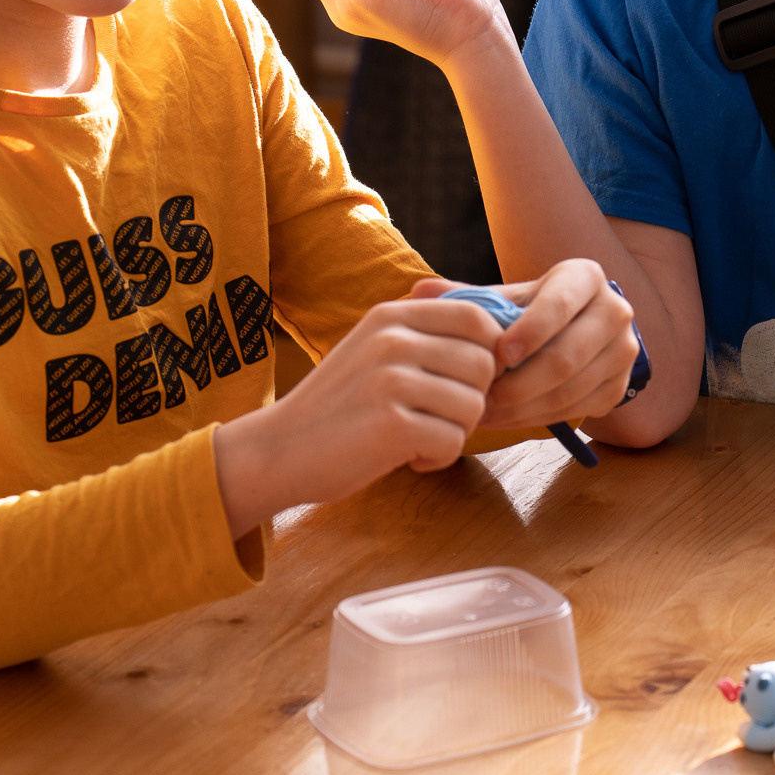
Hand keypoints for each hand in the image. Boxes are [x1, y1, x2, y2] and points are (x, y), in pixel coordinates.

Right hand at [213, 294, 503, 534]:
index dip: (489, 352)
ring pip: (474, 405)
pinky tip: (407, 457)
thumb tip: (496, 327)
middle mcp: (392, 341)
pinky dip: (437, 458)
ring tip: (418, 437)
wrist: (278, 450)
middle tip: (436, 418)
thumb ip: (423, 334)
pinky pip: (453, 441)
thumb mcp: (373, 349)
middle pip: (483, 364)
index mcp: (390, 316)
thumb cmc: (338, 406)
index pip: (477, 317)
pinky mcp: (391, 425)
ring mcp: (390, 381)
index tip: (465, 382)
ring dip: (455, 432)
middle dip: (472, 399)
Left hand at [411, 259, 640, 428]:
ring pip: (570, 390)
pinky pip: (576, 410)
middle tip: (479, 397)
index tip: (498, 356)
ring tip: (484, 412)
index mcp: (585, 277)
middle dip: (517, 385)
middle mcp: (615, 311)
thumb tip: (419, 290)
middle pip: (566, 358)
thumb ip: (465, 297)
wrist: (573, 332)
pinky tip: (507, 418)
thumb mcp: (504, 299)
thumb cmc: (528, 312)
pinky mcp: (619, 388)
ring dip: (522, 408)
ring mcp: (623, 352)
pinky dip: (537, 419)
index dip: (529, 332)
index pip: (560, 305)